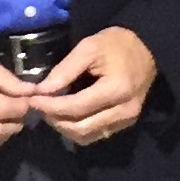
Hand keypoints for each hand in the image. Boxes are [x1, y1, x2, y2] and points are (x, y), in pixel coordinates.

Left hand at [30, 27, 156, 146]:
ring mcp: (127, 120)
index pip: (76, 107)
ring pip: (87, 136)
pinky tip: (68, 115)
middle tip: (39, 107)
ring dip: (65, 128)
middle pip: (81, 128)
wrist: (147, 48)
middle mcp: (124, 111)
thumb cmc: (117, 44)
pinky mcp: (126, 124)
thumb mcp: (89, 47)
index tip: (32, 100)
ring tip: (52, 111)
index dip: (51, 107)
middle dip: (55, 120)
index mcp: (116, 90)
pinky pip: (97, 134)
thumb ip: (65, 70)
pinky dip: (78, 129)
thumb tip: (42, 90)